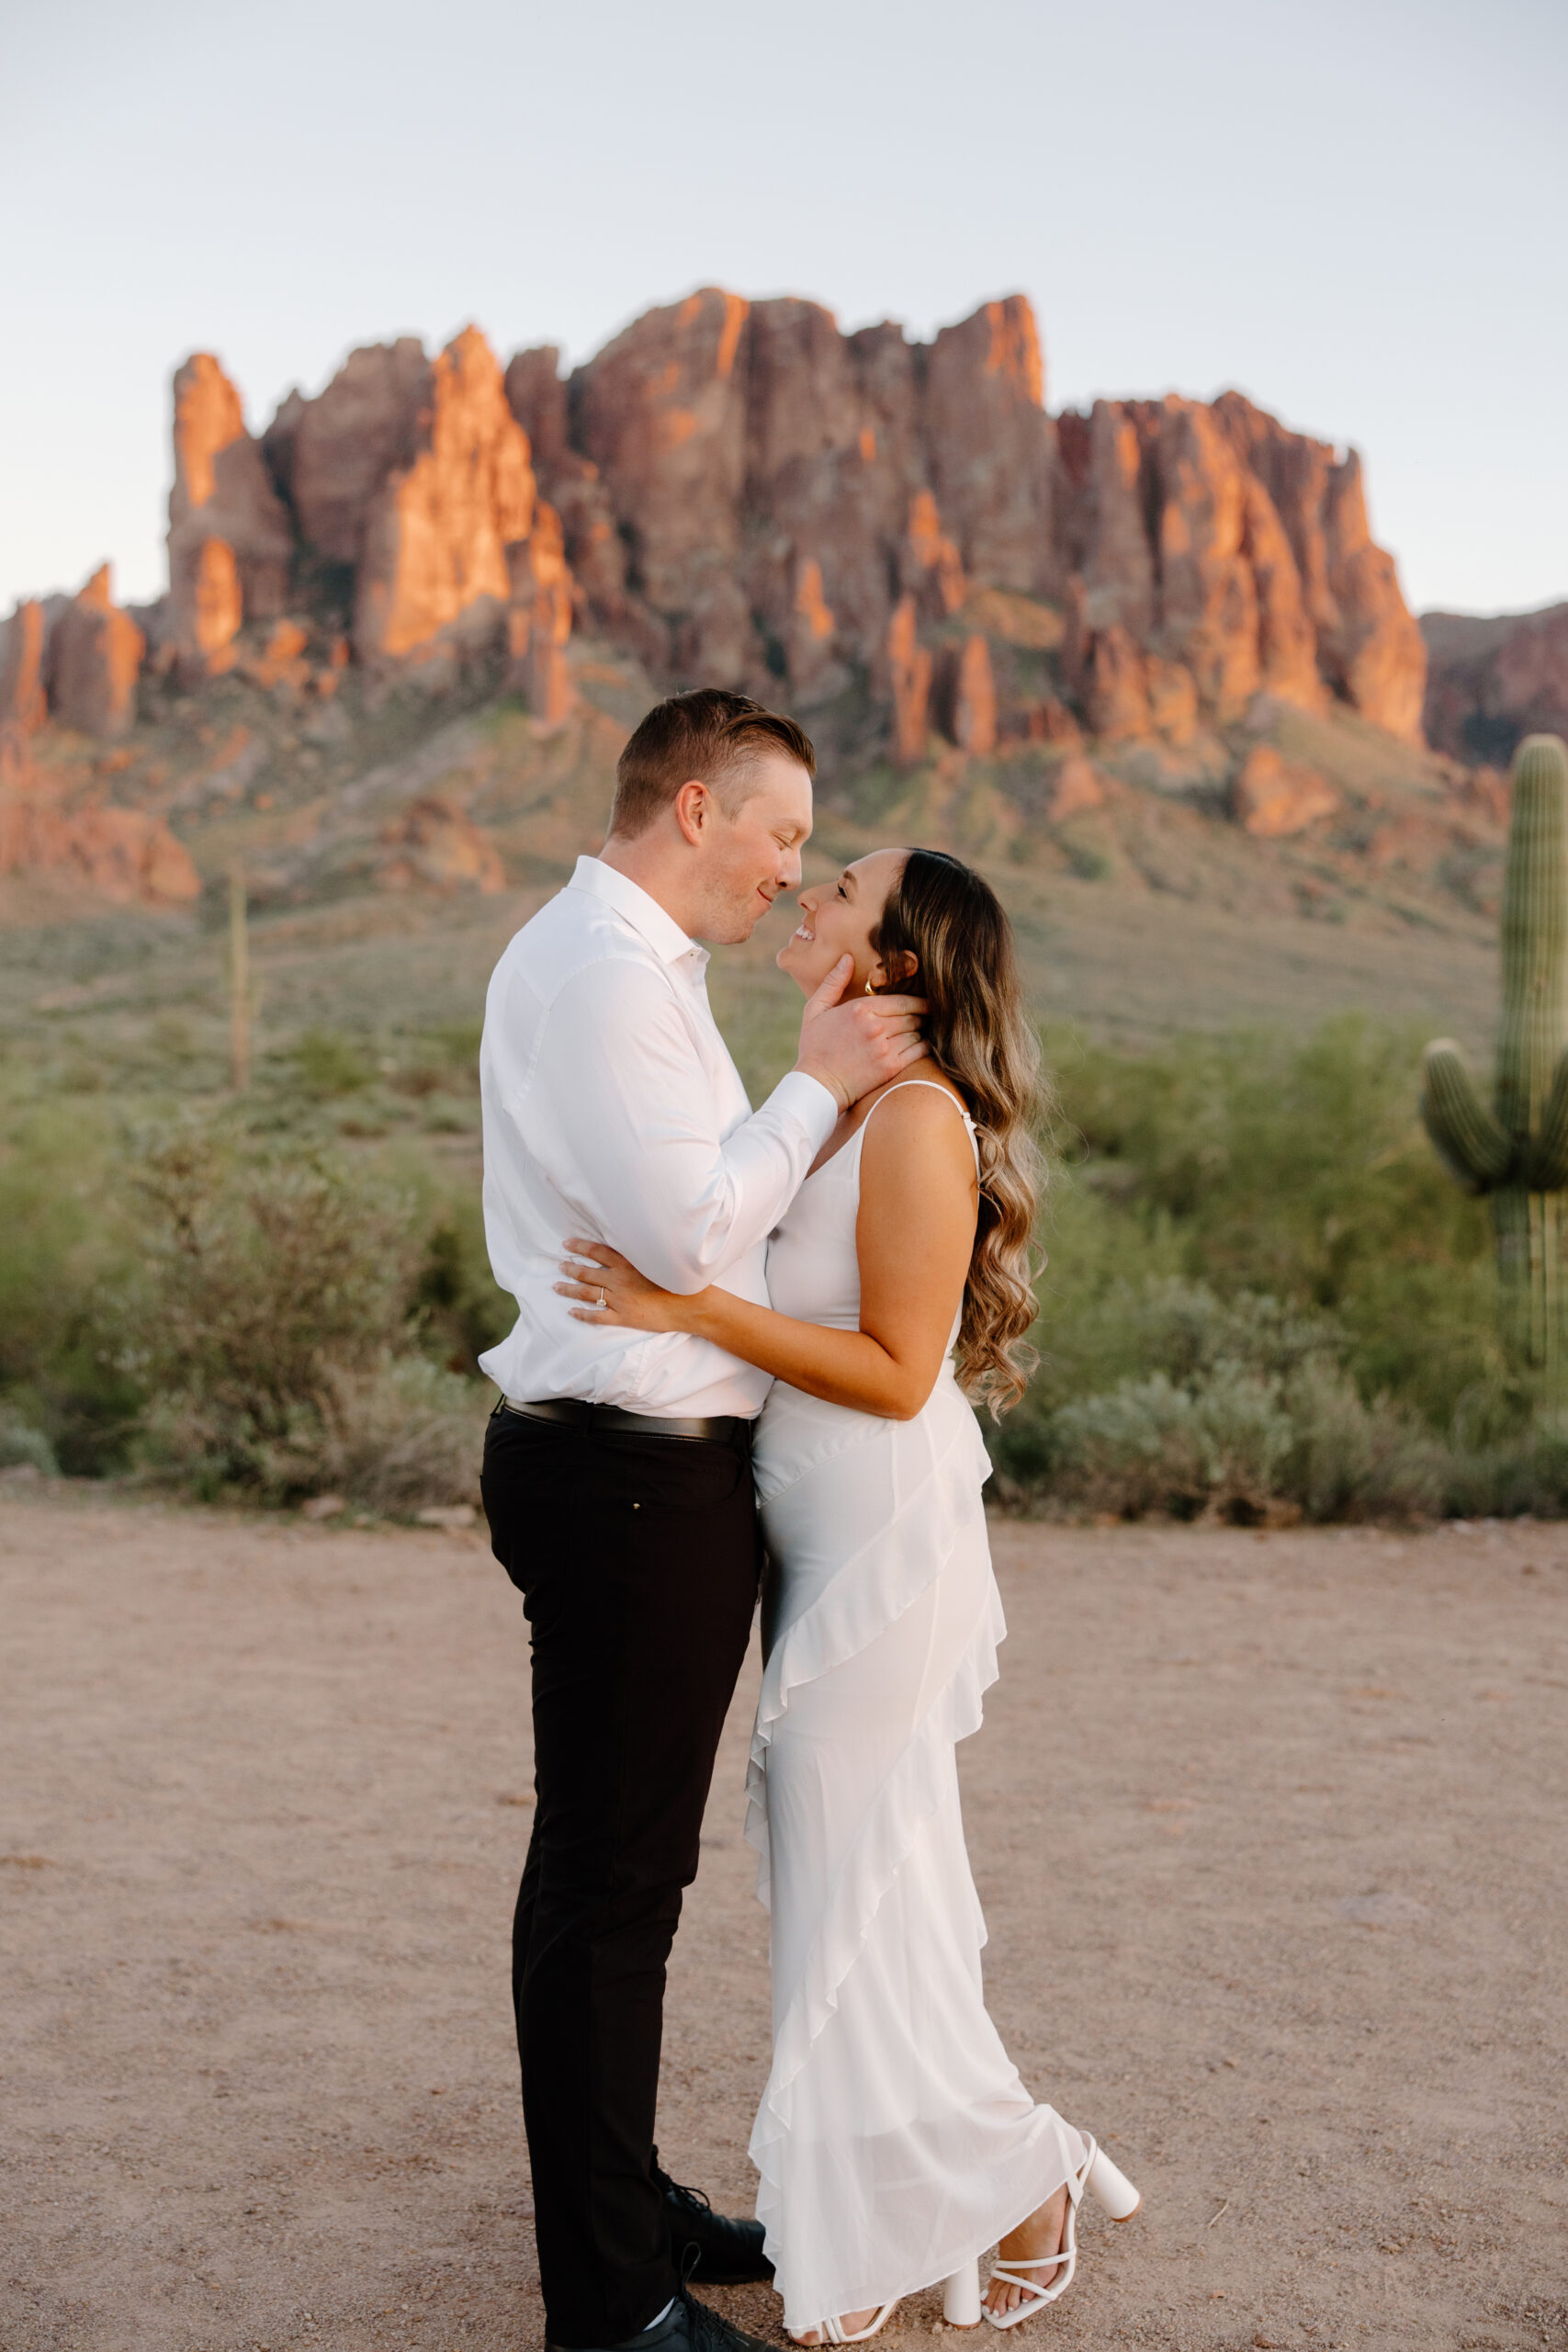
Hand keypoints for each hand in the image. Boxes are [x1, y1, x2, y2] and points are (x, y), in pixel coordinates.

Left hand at [555, 1239, 696, 1334]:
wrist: (691, 1305)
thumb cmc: (678, 1281)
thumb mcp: (656, 1260)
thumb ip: (638, 1254)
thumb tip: (623, 1245)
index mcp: (627, 1263)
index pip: (596, 1251)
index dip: (579, 1247)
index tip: (566, 1243)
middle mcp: (619, 1280)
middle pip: (586, 1272)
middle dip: (570, 1268)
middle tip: (560, 1265)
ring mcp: (620, 1300)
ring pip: (586, 1293)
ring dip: (569, 1289)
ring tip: (557, 1286)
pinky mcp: (624, 1317)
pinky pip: (597, 1316)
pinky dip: (582, 1314)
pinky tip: (571, 1312)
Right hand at [794, 955, 928, 1109]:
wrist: (817, 1085)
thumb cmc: (815, 1046)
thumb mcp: (815, 1009)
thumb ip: (833, 982)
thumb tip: (847, 957)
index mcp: (860, 1009)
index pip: (902, 1000)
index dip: (918, 1001)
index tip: (925, 1002)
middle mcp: (875, 1026)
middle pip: (912, 1015)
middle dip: (921, 1015)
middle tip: (927, 1015)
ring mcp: (885, 1047)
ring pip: (917, 1032)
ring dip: (921, 1030)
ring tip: (922, 1030)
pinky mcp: (891, 1067)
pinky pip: (918, 1050)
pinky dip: (924, 1045)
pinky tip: (921, 1044)